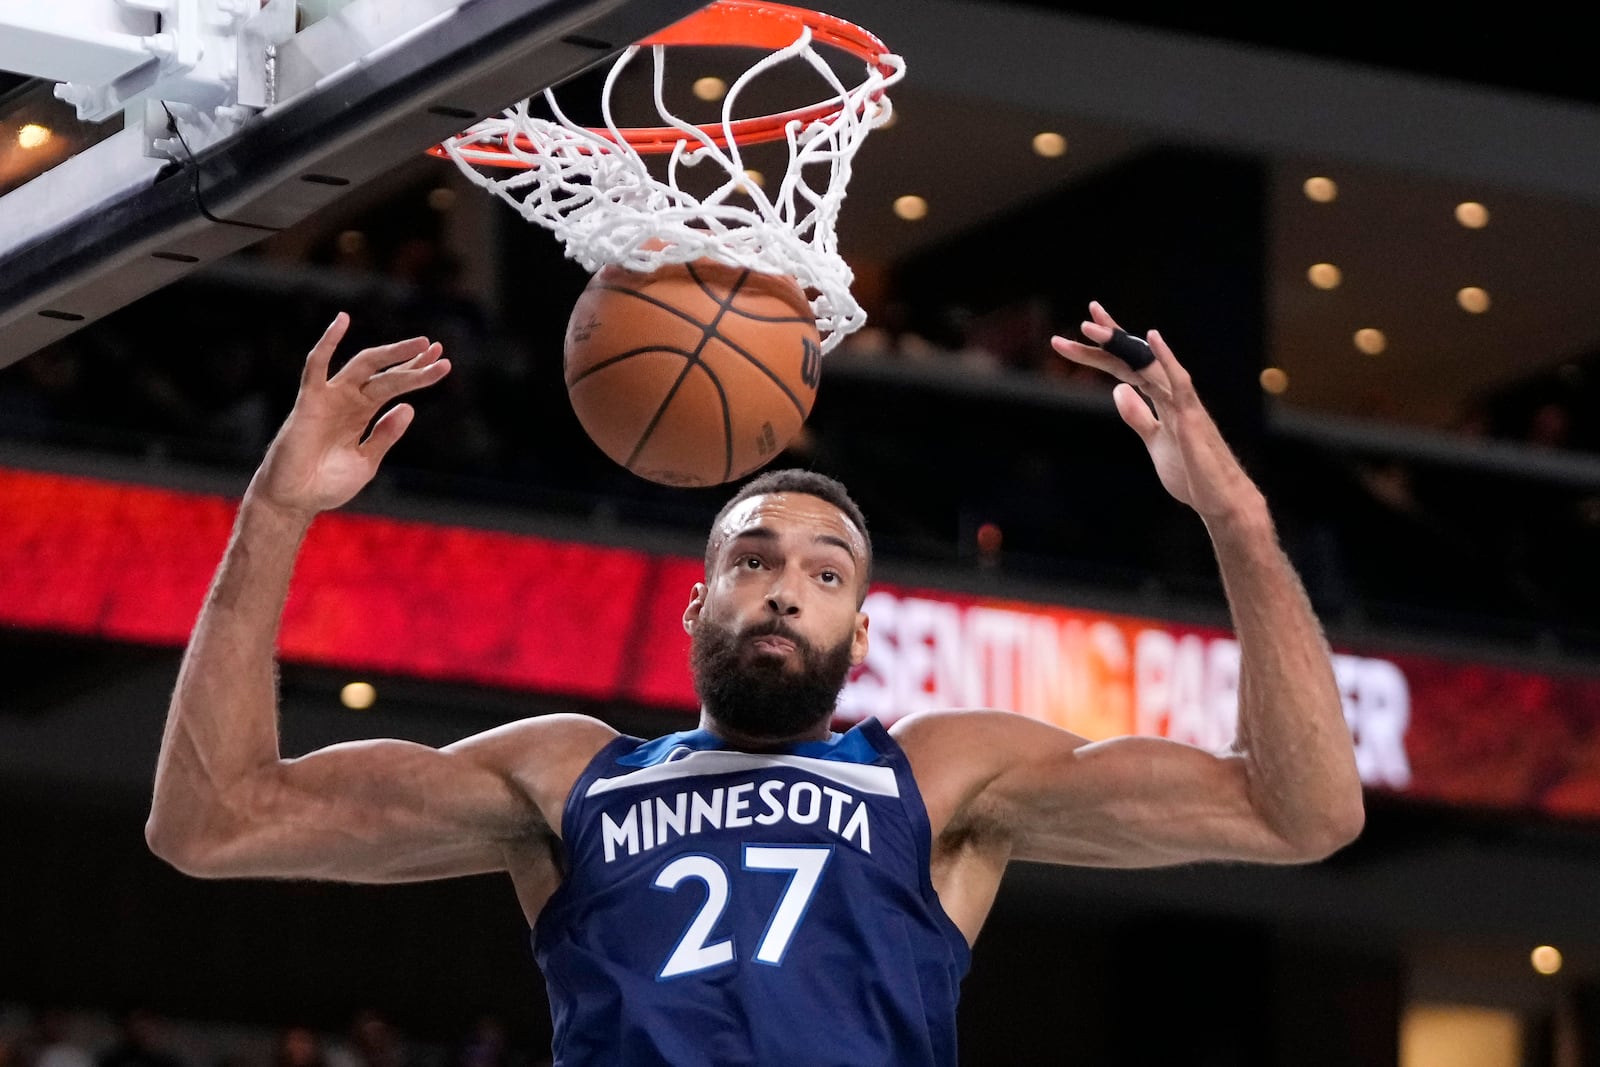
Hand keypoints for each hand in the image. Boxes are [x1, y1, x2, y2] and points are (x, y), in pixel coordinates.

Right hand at [248, 314, 450, 521]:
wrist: (296, 500)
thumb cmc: (327, 484)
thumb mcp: (366, 462)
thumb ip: (385, 435)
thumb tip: (409, 407)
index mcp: (363, 414)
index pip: (394, 386)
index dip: (416, 373)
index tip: (443, 362)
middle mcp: (348, 400)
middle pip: (385, 373)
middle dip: (411, 361)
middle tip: (438, 349)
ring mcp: (330, 397)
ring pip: (364, 365)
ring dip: (392, 353)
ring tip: (421, 344)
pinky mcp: (310, 399)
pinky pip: (317, 365)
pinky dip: (328, 342)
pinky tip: (342, 320)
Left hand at [1051, 301, 1263, 525]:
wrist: (1219, 500)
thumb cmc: (1191, 472)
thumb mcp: (1154, 441)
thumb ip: (1138, 416)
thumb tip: (1119, 391)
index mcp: (1162, 399)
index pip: (1130, 366)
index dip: (1109, 347)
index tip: (1086, 328)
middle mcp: (1172, 393)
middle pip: (1135, 358)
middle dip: (1109, 338)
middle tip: (1085, 316)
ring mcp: (1182, 403)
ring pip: (1146, 365)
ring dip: (1120, 344)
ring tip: (1091, 328)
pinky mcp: (1191, 417)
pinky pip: (1177, 382)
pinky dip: (1164, 359)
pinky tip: (1151, 338)